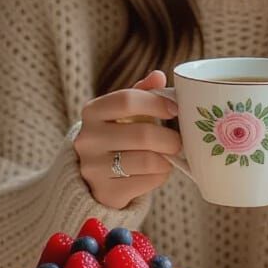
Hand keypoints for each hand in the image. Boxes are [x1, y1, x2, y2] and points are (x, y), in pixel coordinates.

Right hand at [74, 70, 180, 208]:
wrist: (91, 178)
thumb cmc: (116, 137)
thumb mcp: (122, 113)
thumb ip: (141, 93)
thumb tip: (158, 76)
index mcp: (92, 111)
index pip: (127, 100)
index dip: (156, 103)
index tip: (175, 109)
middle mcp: (88, 138)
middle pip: (143, 134)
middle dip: (170, 138)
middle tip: (179, 141)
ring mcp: (93, 167)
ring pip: (147, 160)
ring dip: (166, 159)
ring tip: (168, 156)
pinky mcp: (105, 191)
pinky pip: (146, 181)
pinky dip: (159, 176)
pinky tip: (156, 171)